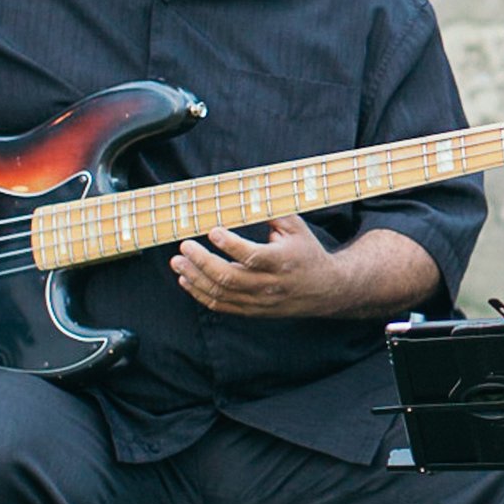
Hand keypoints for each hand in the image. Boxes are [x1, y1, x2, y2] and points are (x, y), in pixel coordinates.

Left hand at [174, 213, 347, 318]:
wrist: (325, 290)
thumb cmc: (306, 252)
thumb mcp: (296, 227)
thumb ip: (270, 210)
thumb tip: (244, 192)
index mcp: (282, 261)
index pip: (252, 256)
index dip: (230, 244)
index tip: (212, 231)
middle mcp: (270, 284)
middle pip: (229, 278)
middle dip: (202, 262)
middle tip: (184, 246)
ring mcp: (259, 301)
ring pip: (221, 294)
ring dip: (195, 278)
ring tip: (177, 262)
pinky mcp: (252, 311)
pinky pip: (221, 306)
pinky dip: (200, 294)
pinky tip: (187, 280)